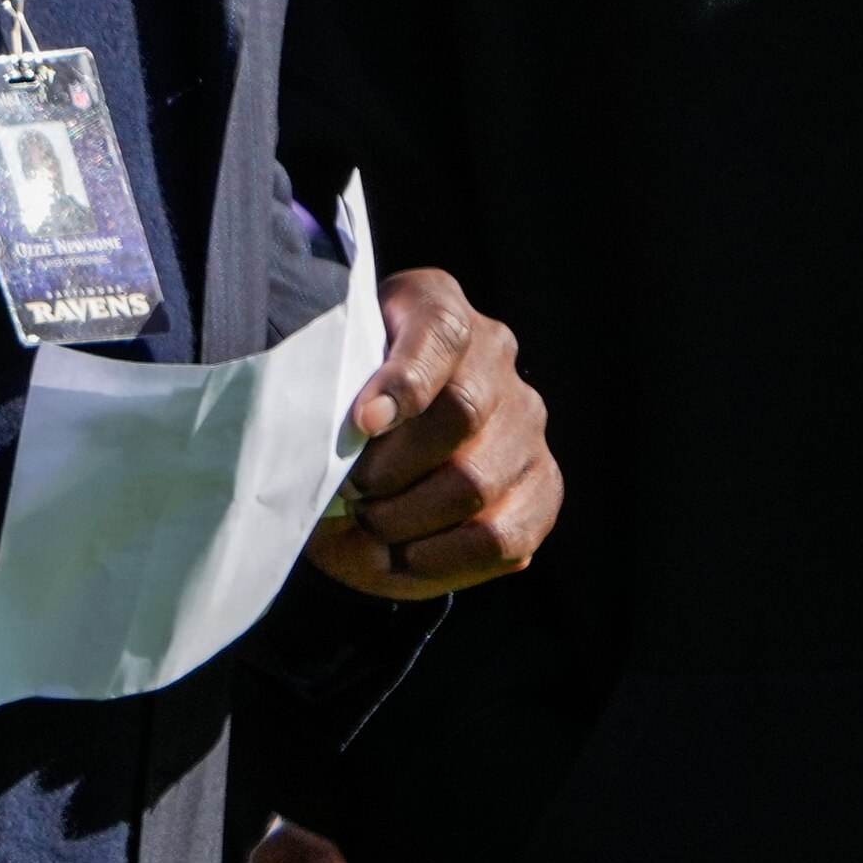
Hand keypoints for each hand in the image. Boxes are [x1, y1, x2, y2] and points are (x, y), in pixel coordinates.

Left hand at [309, 269, 560, 600]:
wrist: (369, 449)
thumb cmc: (335, 403)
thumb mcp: (322, 377)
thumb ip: (333, 387)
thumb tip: (363, 431)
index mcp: (437, 307)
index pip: (439, 332)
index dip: (404, 381)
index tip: (361, 424)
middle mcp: (496, 359)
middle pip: (463, 411)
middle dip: (390, 464)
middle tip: (349, 488)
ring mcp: (526, 423)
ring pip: (475, 482)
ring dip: (407, 516)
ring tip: (369, 520)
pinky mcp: (540, 486)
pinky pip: (500, 537)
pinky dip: (442, 555)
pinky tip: (404, 553)